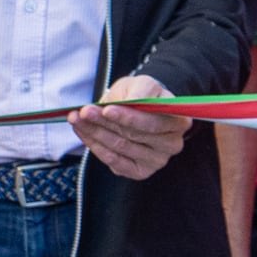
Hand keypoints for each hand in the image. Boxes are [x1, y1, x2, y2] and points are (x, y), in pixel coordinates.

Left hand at [71, 75, 189, 179]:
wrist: (142, 108)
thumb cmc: (143, 95)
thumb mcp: (143, 84)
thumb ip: (140, 90)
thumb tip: (129, 103)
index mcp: (179, 121)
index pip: (153, 122)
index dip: (128, 117)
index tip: (106, 109)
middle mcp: (173, 144)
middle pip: (133, 136)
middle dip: (105, 123)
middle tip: (84, 112)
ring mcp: (157, 160)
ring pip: (120, 147)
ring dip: (95, 133)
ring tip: (77, 118)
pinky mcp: (141, 172)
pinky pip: (115, 162)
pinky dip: (96, 147)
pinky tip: (84, 133)